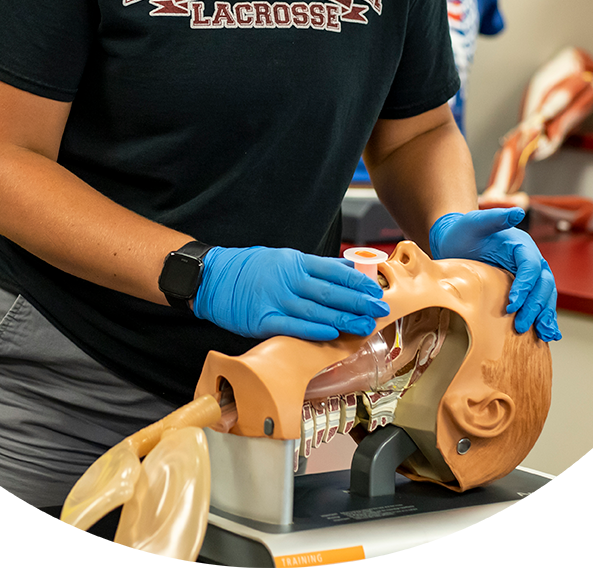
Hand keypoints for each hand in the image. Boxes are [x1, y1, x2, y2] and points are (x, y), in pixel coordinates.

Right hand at [193, 246, 389, 340]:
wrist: (212, 277)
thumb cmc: (251, 268)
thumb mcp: (283, 258)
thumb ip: (314, 267)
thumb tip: (347, 271)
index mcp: (294, 261)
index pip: (333, 270)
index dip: (357, 281)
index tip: (376, 289)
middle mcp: (287, 278)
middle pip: (330, 291)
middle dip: (358, 301)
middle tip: (380, 309)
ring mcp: (275, 298)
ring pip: (316, 309)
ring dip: (344, 318)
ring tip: (365, 325)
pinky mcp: (262, 319)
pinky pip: (293, 325)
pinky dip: (314, 329)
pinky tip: (333, 332)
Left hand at [429, 208, 561, 341]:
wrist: (455, 242)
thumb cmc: (463, 231)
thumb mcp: (474, 222)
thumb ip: (494, 217)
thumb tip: (518, 212)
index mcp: (522, 245)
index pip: (531, 267)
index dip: (525, 285)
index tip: (511, 303)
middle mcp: (530, 260)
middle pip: (543, 284)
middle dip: (535, 305)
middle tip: (520, 325)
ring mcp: (528, 276)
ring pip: (546, 296)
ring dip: (546, 315)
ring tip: (544, 335)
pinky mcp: (523, 288)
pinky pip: (539, 303)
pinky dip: (544, 317)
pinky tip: (546, 334)